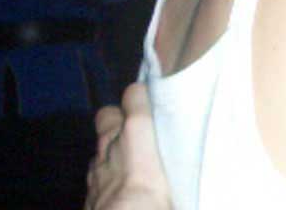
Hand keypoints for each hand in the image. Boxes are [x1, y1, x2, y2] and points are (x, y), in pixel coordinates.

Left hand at [85, 84, 170, 209]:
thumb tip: (198, 140)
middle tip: (138, 133)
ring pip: (100, 148)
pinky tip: (120, 190)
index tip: (155, 105)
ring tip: (131, 165)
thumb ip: (178, 142)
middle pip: (107, 115)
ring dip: (112, 152)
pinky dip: (106, 178)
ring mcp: (94, 167)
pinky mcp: (86, 192)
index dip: (143, 97)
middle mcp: (111, 140)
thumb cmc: (160, 192)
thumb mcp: (180, 160)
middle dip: (119, 121)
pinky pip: (96, 176)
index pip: (134, 93)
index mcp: (137, 126)